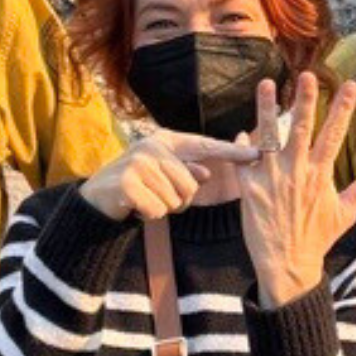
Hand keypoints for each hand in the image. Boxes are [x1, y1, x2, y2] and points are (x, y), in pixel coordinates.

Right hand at [78, 130, 258, 220]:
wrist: (97, 199)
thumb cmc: (138, 186)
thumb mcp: (164, 176)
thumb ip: (187, 172)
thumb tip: (205, 174)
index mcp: (166, 140)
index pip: (205, 146)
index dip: (231, 152)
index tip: (257, 154)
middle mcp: (153, 146)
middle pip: (191, 185)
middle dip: (179, 200)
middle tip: (158, 196)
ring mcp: (139, 163)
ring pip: (175, 200)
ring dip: (163, 207)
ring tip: (146, 199)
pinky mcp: (128, 183)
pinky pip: (158, 210)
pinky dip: (150, 215)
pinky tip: (136, 206)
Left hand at [237, 74, 355, 307]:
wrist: (287, 266)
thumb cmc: (317, 238)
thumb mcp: (346, 213)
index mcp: (320, 175)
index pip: (334, 135)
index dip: (343, 109)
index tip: (351, 85)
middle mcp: (296, 172)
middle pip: (302, 129)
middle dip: (306, 101)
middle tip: (307, 76)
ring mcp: (271, 180)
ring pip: (268, 138)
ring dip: (268, 110)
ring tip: (267, 84)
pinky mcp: (249, 190)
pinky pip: (243, 162)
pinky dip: (242, 146)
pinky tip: (242, 131)